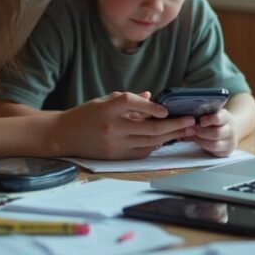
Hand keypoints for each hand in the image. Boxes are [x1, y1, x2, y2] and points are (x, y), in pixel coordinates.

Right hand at [55, 92, 197, 159]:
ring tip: (184, 131)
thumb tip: (152, 97)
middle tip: (190, 121)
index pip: (134, 103)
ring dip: (169, 137)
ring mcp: (114, 145)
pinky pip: (141, 153)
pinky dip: (154, 146)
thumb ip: (129, 100)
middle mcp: (112, 127)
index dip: (154, 107)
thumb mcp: (105, 100)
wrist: (63, 135)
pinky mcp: (115, 157)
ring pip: (149, 143)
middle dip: (174, 125)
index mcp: (108, 108)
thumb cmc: (86, 115)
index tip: (167, 109)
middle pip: (150, 128)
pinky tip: (163, 140)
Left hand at [189, 108, 237, 156]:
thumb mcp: (210, 115)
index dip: (210, 120)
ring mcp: (229, 142)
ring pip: (214, 144)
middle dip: (200, 132)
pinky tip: (195, 141)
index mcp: (226, 117)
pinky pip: (213, 151)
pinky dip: (202, 146)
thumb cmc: (214, 121)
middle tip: (188, 129)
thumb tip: (183, 119)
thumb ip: (200, 116)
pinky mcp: (226, 152)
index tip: (201, 121)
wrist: (227, 131)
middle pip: (217, 133)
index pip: (220, 118)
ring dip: (199, 140)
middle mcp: (230, 130)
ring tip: (188, 136)